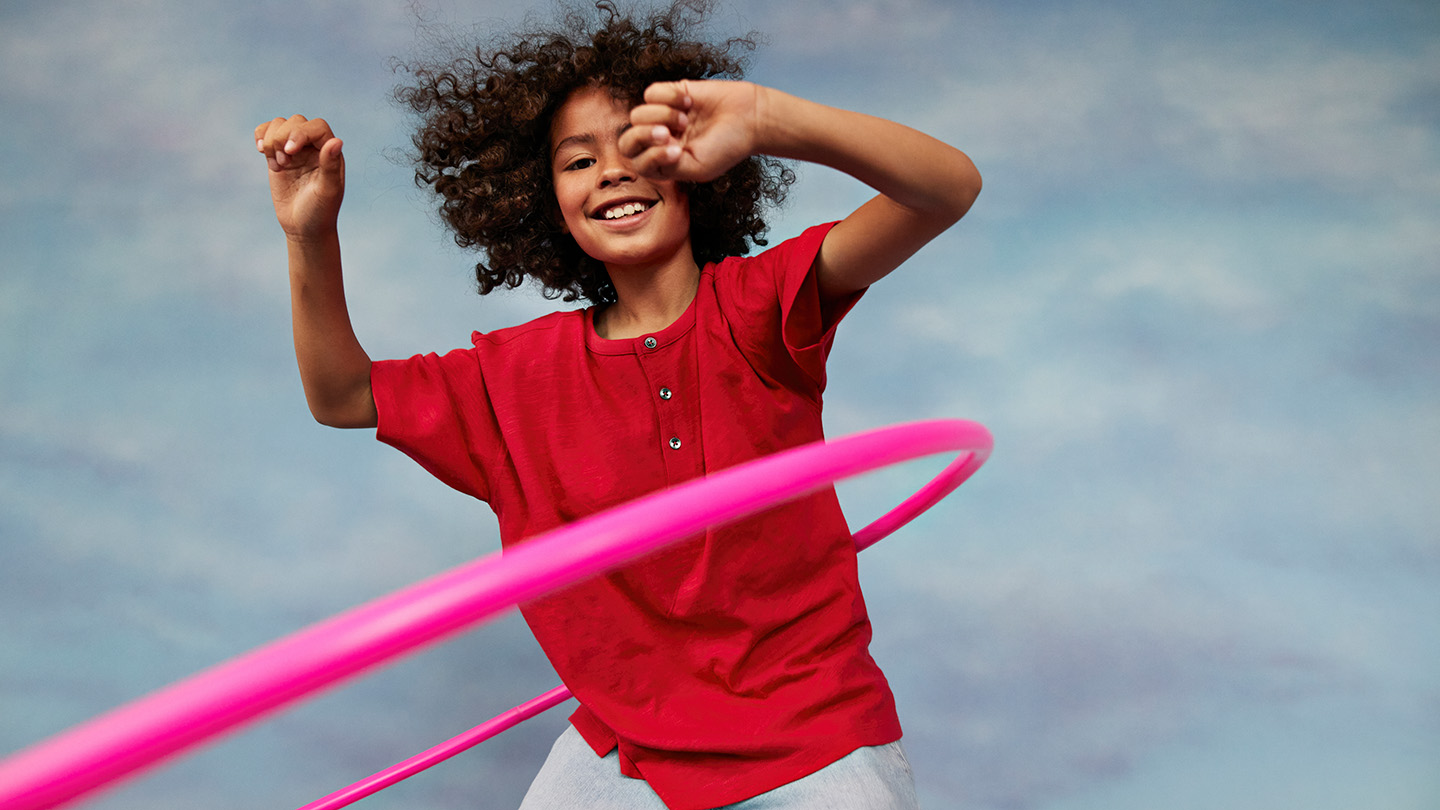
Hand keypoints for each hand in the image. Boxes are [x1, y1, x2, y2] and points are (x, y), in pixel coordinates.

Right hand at [254, 115, 345, 240]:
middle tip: (285, 163)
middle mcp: (314, 147)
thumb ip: (330, 166)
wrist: (303, 228)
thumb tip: (336, 141)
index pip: (317, 127)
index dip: (301, 132)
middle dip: (284, 137)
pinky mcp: (277, 156)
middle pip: (296, 122)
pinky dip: (261, 138)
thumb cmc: (320, 211)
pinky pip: (266, 134)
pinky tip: (262, 153)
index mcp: (330, 153)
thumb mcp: (327, 191)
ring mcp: (295, 150)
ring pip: (279, 125)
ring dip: (272, 141)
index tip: (290, 150)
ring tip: (278, 165)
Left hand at [620, 80, 761, 181]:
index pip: (638, 162)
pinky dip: (667, 97)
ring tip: (685, 118)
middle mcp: (660, 141)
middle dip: (643, 136)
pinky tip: (688, 102)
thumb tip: (647, 148)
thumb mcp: (697, 168)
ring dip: (661, 116)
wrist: (750, 118)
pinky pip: (650, 93)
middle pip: (627, 141)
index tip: (677, 152)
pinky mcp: (670, 93)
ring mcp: (663, 116)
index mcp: (664, 163)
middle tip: (667, 133)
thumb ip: (666, 166)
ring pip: (637, 114)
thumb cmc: (727, 148)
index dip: (650, 157)